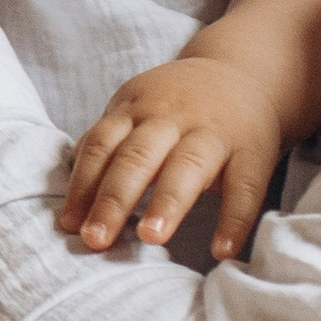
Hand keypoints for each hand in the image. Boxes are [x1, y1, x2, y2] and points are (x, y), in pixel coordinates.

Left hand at [61, 54, 287, 262]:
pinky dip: (234, 220)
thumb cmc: (176, 105)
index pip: (102, 145)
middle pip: (138, 157)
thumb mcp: (137, 107)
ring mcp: (214, 132)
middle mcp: (172, 117)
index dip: (83, 184)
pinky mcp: (253, 151)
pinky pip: (245, 187)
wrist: (242, 70)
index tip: (69, 224)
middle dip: (114, 199)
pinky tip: (220, 251)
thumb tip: (68, 188)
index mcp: (137, 108)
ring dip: (167, 202)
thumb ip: (107, 141)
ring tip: (149, 239)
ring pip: (188, 166)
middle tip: (96, 239)